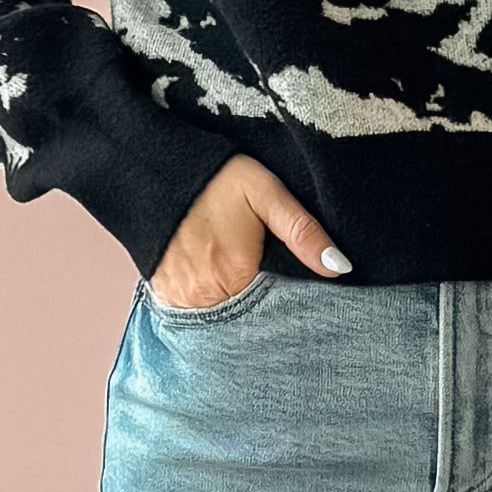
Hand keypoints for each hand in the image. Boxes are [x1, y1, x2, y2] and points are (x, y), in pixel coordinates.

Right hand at [148, 155, 351, 308]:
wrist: (153, 168)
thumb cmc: (215, 178)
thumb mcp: (266, 193)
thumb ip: (302, 231)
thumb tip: (339, 268)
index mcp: (237, 274)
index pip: (276, 312)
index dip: (289, 308)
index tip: (300, 304)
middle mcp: (206, 295)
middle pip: (248, 321)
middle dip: (264, 315)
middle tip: (273, 296)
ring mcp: (181, 300)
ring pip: (222, 323)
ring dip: (238, 315)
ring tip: (246, 292)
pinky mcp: (163, 296)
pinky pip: (195, 316)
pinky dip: (211, 309)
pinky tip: (222, 293)